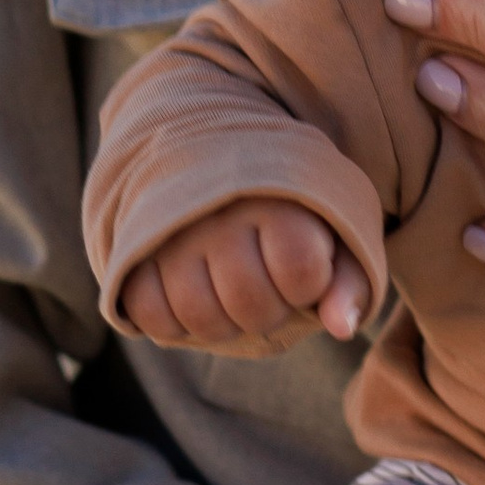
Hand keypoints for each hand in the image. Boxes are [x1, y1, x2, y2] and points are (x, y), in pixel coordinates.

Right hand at [121, 197, 366, 349]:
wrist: (213, 156)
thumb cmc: (289, 210)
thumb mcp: (335, 232)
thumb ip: (350, 280)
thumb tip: (341, 328)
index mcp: (277, 196)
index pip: (300, 270)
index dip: (307, 287)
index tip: (303, 266)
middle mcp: (220, 210)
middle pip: (249, 303)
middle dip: (267, 311)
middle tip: (265, 285)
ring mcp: (172, 232)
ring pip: (198, 315)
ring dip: (222, 323)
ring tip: (229, 293)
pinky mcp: (135, 251)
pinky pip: (149, 313)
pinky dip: (173, 321)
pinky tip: (193, 296)